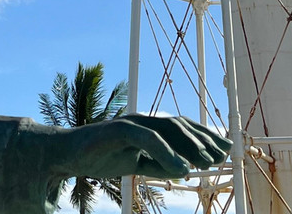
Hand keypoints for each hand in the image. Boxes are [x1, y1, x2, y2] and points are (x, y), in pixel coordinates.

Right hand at [54, 115, 230, 181]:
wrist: (67, 154)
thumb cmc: (101, 157)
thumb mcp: (136, 164)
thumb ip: (158, 164)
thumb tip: (185, 170)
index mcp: (148, 127)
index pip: (181, 127)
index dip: (204, 136)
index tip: (225, 150)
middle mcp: (142, 120)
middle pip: (179, 124)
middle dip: (203, 139)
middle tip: (222, 156)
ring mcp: (130, 122)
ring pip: (167, 128)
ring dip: (190, 144)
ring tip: (207, 162)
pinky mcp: (118, 129)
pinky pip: (147, 139)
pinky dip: (167, 153)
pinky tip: (181, 169)